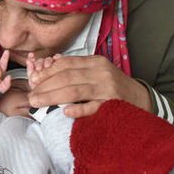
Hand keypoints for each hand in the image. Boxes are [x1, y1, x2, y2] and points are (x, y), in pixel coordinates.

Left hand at [26, 54, 150, 117]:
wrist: (141, 99)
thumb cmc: (113, 86)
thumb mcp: (97, 72)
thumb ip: (77, 70)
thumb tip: (48, 70)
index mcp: (96, 62)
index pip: (67, 64)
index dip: (48, 71)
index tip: (34, 80)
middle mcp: (101, 73)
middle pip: (67, 77)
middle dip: (46, 86)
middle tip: (31, 95)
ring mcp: (108, 89)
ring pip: (75, 91)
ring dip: (53, 97)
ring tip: (37, 102)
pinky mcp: (113, 106)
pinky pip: (93, 107)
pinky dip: (78, 109)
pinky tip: (65, 111)